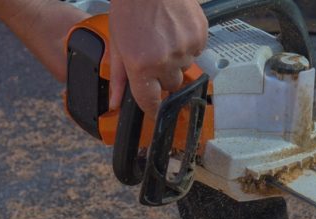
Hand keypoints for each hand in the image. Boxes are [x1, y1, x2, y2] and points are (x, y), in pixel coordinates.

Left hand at [108, 0, 207, 115]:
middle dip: (163, 75)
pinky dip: (188, 44)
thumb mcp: (117, 43)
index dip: (152, 108)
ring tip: (164, 36)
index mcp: (141, 65)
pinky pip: (196, 52)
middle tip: (153, 53)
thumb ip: (119, 77)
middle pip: (170, 85)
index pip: (150, 101)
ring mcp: (185, 49)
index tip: (154, 111)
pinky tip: (176, 29)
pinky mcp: (200, 38)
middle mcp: (165, 61)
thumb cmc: (130, 8)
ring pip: (184, 68)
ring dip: (176, 58)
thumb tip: (115, 103)